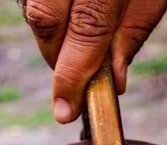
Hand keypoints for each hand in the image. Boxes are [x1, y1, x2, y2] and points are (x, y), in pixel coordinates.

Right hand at [21, 0, 166, 122]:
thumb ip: (133, 31)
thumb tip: (112, 79)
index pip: (85, 30)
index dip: (72, 76)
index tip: (64, 111)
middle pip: (45, 19)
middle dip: (56, 57)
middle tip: (74, 76)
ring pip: (32, 7)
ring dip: (50, 33)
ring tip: (77, 36)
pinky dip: (46, 11)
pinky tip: (67, 12)